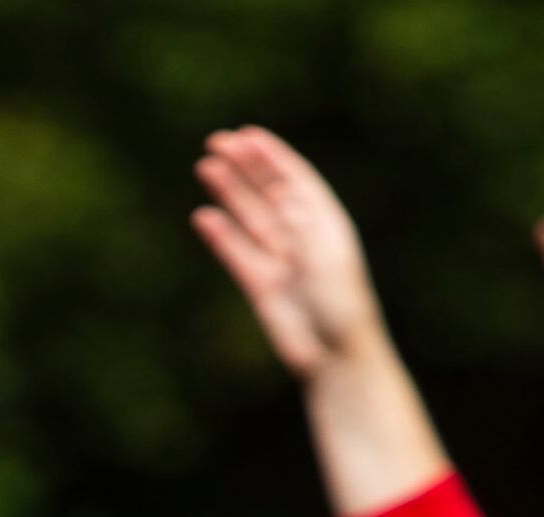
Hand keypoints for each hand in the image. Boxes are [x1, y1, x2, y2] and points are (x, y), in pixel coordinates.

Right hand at [194, 127, 387, 378]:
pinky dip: (221, 234)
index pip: (295, 179)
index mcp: (325, 223)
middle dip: (246, 167)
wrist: (333, 353)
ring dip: (230, 192)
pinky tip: (204, 217)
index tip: (246, 135)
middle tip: (217, 142)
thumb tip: (281, 195)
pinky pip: (237, 252)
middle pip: (269, 192)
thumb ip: (302, 225)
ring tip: (206, 168)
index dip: (272, 156)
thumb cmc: (340, 304)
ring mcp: (280, 260)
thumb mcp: (325, 258)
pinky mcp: (261, 285)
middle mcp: (302, 236)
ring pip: (250, 217)